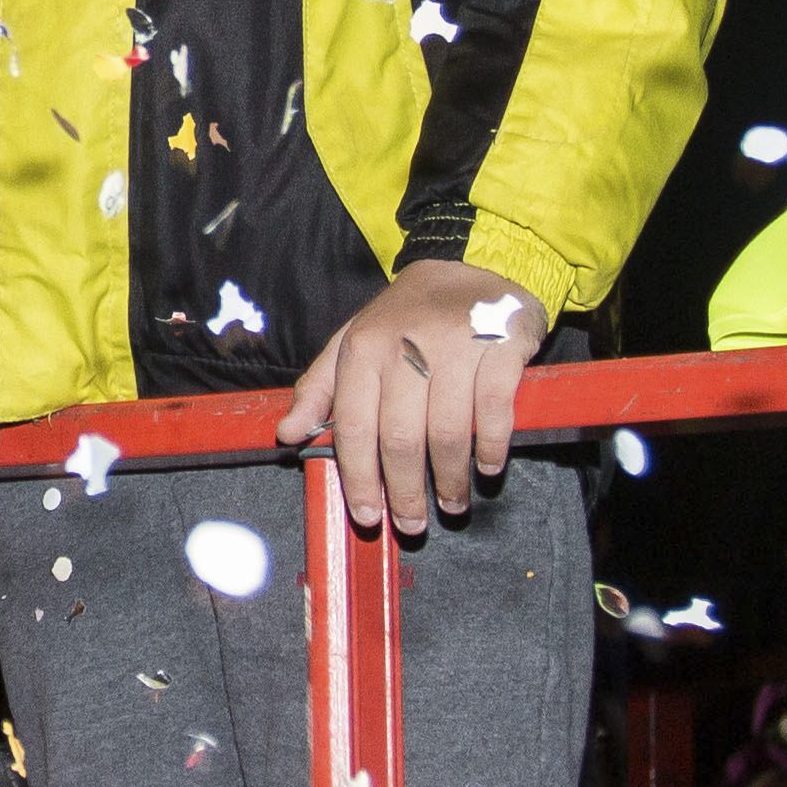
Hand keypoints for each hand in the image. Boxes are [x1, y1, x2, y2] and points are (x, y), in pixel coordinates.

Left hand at [274, 260, 551, 533]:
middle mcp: (405, 346)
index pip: (354, 425)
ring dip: (450, 478)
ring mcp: (455, 346)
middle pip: (401, 437)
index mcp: (362, 347)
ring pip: (448, 432)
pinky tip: (488, 468)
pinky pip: (494, 410)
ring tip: (452, 504)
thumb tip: (286, 435)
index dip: (359, 477)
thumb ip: (319, 389)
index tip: (367, 514)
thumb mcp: (352, 341)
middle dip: (405, 490)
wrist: (473, 263)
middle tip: (411, 523)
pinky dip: (492, 447)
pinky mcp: (500, 346)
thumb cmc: (406, 315)